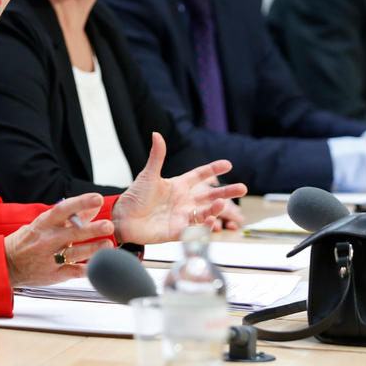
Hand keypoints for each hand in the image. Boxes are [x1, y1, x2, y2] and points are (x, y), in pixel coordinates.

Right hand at [4, 194, 114, 286]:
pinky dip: (88, 269)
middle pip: (72, 232)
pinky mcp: (54, 275)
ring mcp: (49, 258)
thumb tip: (92, 207)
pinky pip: (74, 272)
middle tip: (108, 225)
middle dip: (92, 229)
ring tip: (108, 245)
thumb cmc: (27, 241)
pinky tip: (99, 265)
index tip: (97, 198)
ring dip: (94, 249)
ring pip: (76, 253)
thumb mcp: (44, 224)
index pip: (63, 209)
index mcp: (42, 224)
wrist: (6, 264)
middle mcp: (46, 240)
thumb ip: (69, 217)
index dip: (81, 203)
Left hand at [111, 132, 246, 244]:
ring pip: (205, 212)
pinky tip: (211, 221)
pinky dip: (203, 226)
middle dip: (226, 192)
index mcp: (178, 186)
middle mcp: (184, 201)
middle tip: (243, 188)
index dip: (213, 169)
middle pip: (209, 196)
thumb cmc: (134, 196)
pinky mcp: (177, 232)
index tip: (228, 164)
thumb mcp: (148, 175)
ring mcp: (182, 216)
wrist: (122, 218)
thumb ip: (157, 156)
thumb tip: (157, 133)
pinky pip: (194, 229)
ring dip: (215, 208)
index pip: (200, 176)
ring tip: (222, 203)